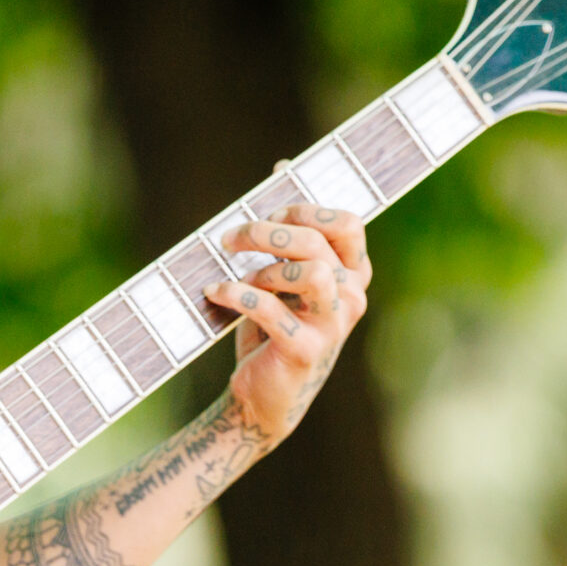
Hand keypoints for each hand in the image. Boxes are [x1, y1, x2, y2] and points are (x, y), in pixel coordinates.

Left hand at [203, 203, 371, 449]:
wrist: (260, 398)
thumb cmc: (271, 329)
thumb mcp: (281, 275)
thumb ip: (288, 228)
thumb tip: (284, 167)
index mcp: (352, 274)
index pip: (347, 222)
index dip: (304, 210)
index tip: (267, 215)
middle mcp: (351, 297)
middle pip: (318, 241)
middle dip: (267, 231)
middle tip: (229, 238)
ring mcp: (333, 326)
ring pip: (310, 271)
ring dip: (262, 267)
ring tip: (235, 276)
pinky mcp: (305, 351)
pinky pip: (272, 309)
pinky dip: (237, 294)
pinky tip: (215, 293)